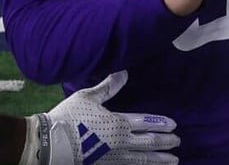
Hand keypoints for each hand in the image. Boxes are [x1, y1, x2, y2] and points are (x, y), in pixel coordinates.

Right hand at [35, 71, 178, 164]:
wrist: (50, 144)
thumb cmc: (68, 117)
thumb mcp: (87, 97)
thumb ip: (108, 86)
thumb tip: (124, 71)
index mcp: (118, 123)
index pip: (146, 123)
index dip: (161, 124)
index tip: (174, 125)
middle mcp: (121, 143)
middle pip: (149, 143)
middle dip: (165, 142)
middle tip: (178, 142)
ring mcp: (115, 159)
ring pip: (143, 160)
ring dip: (160, 160)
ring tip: (173, 160)